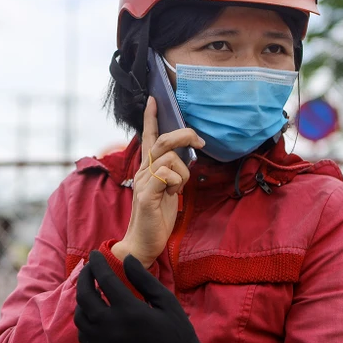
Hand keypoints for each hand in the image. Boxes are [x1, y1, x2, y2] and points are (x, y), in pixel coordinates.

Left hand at [74, 251, 218, 342]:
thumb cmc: (176, 331)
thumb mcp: (166, 300)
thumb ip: (143, 279)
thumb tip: (126, 258)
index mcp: (129, 310)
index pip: (104, 279)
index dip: (98, 263)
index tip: (95, 254)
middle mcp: (111, 327)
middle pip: (85, 296)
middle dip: (84, 278)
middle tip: (89, 269)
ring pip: (80, 317)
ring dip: (82, 300)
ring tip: (91, 290)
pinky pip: (83, 335)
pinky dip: (84, 321)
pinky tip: (93, 314)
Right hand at [115, 97, 204, 267]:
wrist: (142, 243)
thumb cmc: (156, 217)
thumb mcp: (168, 190)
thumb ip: (172, 173)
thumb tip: (184, 159)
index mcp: (148, 169)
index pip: (148, 137)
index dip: (151, 118)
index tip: (154, 99)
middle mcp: (143, 171)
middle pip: (163, 140)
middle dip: (184, 135)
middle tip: (200, 142)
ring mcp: (143, 181)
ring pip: (170, 158)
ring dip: (183, 173)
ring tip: (177, 190)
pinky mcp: (146, 194)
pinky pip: (168, 175)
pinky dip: (177, 183)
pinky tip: (172, 196)